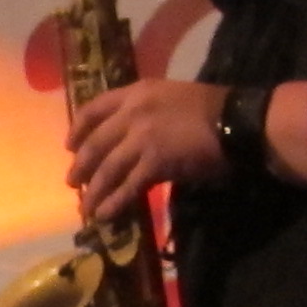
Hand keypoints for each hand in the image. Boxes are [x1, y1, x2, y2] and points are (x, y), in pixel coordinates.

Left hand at [66, 80, 226, 225]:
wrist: (237, 121)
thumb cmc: (212, 109)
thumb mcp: (171, 97)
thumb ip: (147, 111)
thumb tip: (130, 136)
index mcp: (137, 92)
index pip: (94, 108)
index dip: (77, 129)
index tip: (69, 146)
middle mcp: (133, 112)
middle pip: (95, 143)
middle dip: (80, 166)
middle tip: (72, 182)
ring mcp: (142, 137)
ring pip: (107, 168)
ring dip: (93, 191)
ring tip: (85, 207)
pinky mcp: (155, 162)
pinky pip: (127, 187)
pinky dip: (114, 203)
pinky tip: (105, 215)